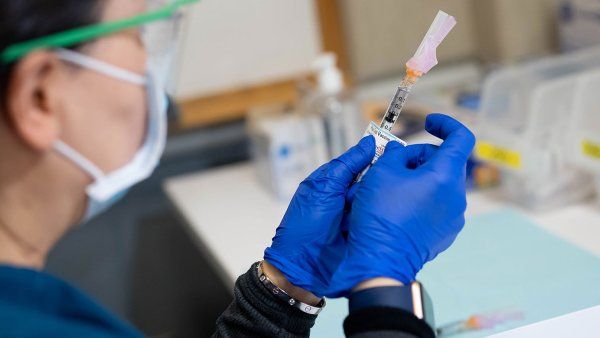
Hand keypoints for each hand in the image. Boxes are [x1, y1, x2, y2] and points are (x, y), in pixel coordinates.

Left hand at [264, 136, 374, 296]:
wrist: (303, 266)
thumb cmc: (305, 225)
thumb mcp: (324, 188)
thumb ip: (348, 164)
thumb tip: (371, 142)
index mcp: (335, 181)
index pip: (363, 161)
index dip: (376, 157)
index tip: (392, 153)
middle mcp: (349, 196)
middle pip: (374, 180)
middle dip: (370, 186)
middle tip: (355, 199)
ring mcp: (360, 215)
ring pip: (378, 199)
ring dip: (370, 205)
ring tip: (355, 218)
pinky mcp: (369, 231)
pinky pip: (380, 218)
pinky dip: (378, 220)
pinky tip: (375, 224)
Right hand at [327, 114, 475, 296]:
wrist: (381, 260)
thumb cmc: (381, 215)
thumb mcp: (382, 171)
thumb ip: (397, 153)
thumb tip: (403, 155)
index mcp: (445, 176)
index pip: (461, 138)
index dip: (446, 124)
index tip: (428, 122)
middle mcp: (456, 197)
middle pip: (445, 162)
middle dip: (420, 156)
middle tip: (393, 164)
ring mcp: (453, 217)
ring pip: (440, 184)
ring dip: (419, 178)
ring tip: (392, 188)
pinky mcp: (445, 233)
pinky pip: (437, 205)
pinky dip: (421, 198)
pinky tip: (398, 208)